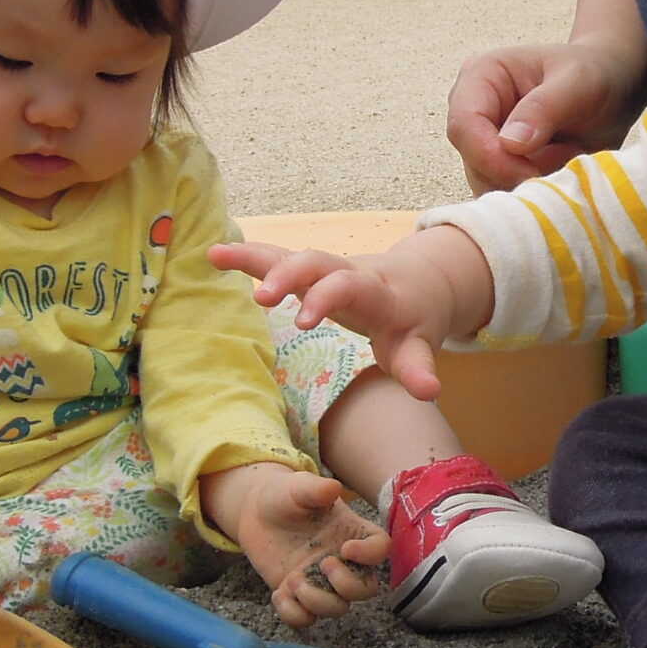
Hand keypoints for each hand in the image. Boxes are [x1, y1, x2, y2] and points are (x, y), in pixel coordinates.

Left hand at [203, 461, 391, 628]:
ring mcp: (320, 582)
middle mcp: (342, 562)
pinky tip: (278, 593)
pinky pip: (305, 619)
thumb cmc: (284, 495)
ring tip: (293, 580)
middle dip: (346, 585)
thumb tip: (332, 487)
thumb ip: (314, 489)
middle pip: (366, 590)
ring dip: (317, 601)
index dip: (370, 555)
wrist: (255, 512)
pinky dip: (293, 614)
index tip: (346, 548)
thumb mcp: (298, 487)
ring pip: (337, 609)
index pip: (380, 549)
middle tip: (322, 564)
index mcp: (352, 533)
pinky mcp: (297, 595)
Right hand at [212, 235, 472, 400]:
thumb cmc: (413, 320)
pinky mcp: (309, 270)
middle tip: (261, 298)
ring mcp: (327, 268)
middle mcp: (350, 271)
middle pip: (318, 262)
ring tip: (217, 256)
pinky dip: (248, 255)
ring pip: (292, 255)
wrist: (420, 282)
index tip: (302, 322)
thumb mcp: (419, 344)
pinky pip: (277, 258)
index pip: (350, 286)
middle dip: (289, 275)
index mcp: (377, 292)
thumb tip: (430, 392)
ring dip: (257, 257)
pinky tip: (215, 255)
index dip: (326, 298)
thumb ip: (418, 367)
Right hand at [445, 38, 646, 193]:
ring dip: (529, 183)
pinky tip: (561, 170)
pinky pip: (504, 193)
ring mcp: (484, 141)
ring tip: (568, 157)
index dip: (492, 157)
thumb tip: (510, 144)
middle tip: (566, 156)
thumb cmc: (595, 74)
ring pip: (487, 183)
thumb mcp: (578, 82)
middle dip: (517, 172)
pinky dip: (533, 193)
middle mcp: (473, 110)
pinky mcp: (499, 166)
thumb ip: (544, 108)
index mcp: (481, 76)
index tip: (534, 170)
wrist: (614, 89)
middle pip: (473, 161)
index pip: (464, 127)